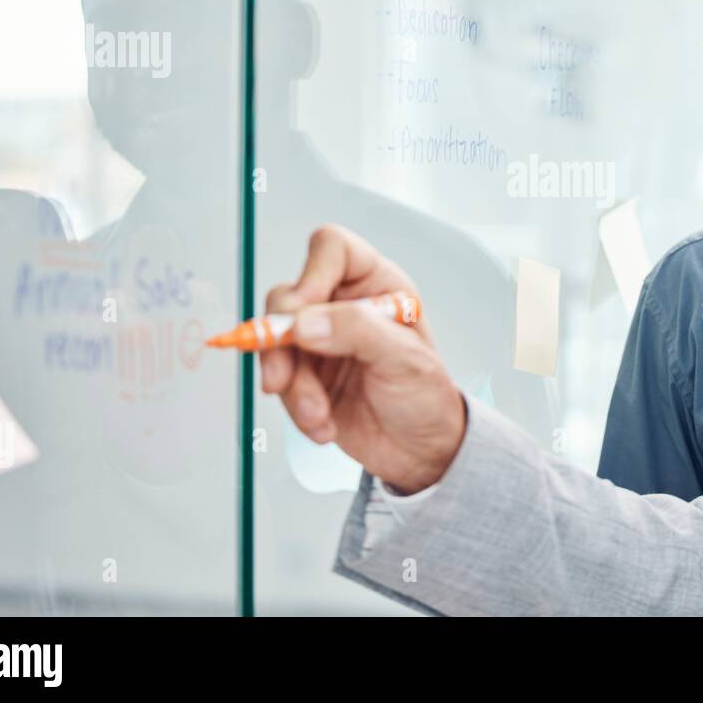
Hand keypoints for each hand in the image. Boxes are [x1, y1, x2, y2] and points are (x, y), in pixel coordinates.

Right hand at [259, 225, 466, 492]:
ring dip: (290, 384)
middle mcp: (344, 306)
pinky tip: (322, 424)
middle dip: (282, 340)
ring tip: (316, 413)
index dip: (310, 274)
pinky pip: (280, 380)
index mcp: (377, 285)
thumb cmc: (428, 397)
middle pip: (288, 297)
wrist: (421, 452)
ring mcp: (321, 341)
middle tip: (285, 374)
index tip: (302, 313)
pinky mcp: (305, 375)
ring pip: (275, 343)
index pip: (332, 249)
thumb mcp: (405, 359)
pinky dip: (294, 407)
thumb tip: (306, 322)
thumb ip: (357, 332)